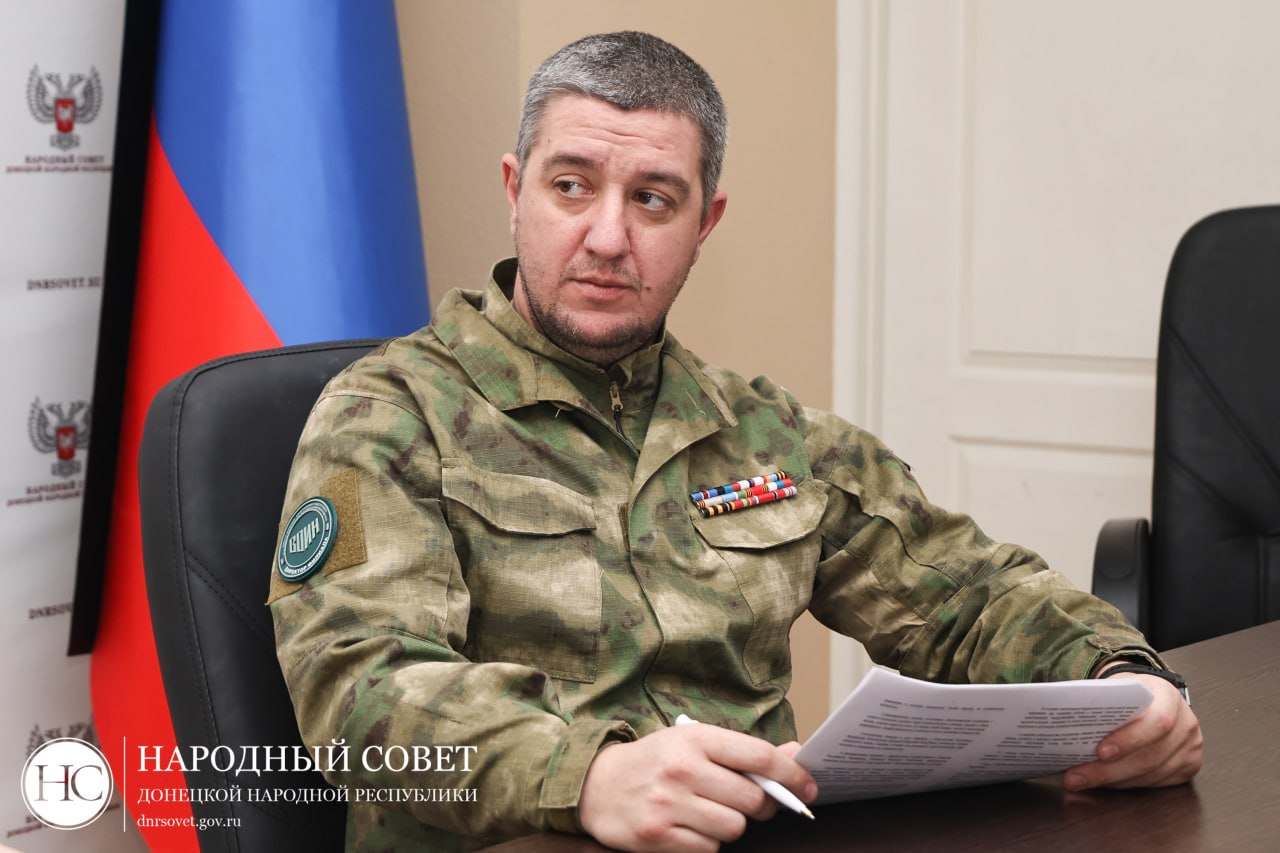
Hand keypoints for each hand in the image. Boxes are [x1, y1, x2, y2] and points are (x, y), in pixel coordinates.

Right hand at [577, 724, 816, 851]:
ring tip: (710, 812)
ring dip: (731, 825)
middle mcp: (682, 769)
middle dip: (762, 806)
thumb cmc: (656, 761)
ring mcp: (668, 804)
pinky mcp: (658, 837)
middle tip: (752, 804)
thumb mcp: (694, 743)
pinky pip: (709, 848)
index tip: (809, 788)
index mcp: (694, 738)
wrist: (595, 784)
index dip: (792, 774)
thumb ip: (743, 752)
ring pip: (734, 828)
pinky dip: (707, 842)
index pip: (759, 757)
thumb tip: (794, 755)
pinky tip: (690, 827)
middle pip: (753, 799)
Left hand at [1063, 669, 1202, 790]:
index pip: (1157, 722)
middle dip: (1109, 771)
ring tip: (1081, 781)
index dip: (1130, 739)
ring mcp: (1191, 747)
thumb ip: (1101, 702)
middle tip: (1075, 776)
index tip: (1099, 751)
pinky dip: (1126, 784)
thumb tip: (1065, 724)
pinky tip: (1104, 782)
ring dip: (1113, 781)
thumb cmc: (1130, 693)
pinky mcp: (1188, 766)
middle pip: (1150, 756)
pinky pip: (1156, 783)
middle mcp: (1186, 723)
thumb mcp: (1118, 687)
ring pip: (1151, 775)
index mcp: (1168, 696)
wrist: (1154, 696)